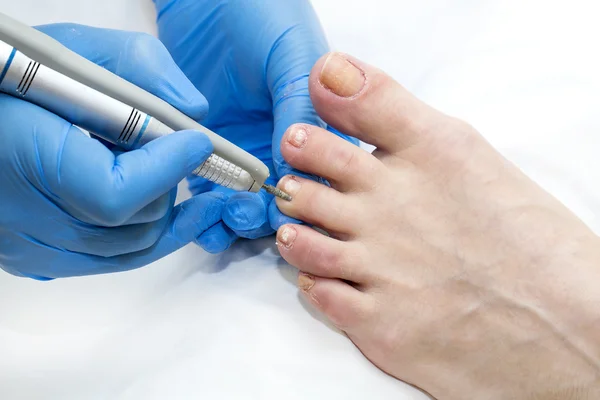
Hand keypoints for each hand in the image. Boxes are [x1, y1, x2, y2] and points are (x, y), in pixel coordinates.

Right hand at [0, 24, 224, 279]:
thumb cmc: (11, 74)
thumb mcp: (73, 49)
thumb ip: (137, 65)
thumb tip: (192, 109)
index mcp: (25, 161)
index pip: (116, 194)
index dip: (167, 169)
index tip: (197, 142)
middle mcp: (26, 221)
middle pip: (134, 226)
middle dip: (169, 185)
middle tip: (183, 152)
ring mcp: (32, 247)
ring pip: (130, 250)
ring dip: (161, 210)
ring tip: (172, 174)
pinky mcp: (37, 258)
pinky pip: (109, 260)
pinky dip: (140, 230)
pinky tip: (154, 201)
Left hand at [153, 0, 357, 252]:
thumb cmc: (262, 14)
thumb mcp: (291, 55)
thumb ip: (298, 107)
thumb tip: (295, 168)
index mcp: (313, 129)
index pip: (320, 181)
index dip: (308, 203)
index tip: (286, 207)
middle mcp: (279, 148)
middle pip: (282, 204)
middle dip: (266, 218)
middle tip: (247, 213)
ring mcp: (241, 153)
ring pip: (244, 207)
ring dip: (234, 221)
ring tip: (223, 215)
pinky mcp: (203, 154)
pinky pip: (207, 194)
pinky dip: (204, 212)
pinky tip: (201, 213)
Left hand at [274, 53, 599, 398]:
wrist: (568, 324)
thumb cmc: (524, 237)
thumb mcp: (464, 150)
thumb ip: (391, 109)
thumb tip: (329, 70)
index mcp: (420, 159)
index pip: (333, 129)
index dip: (306, 134)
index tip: (300, 138)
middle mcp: (392, 211)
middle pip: (306, 188)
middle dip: (293, 185)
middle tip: (295, 187)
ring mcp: (382, 269)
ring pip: (302, 243)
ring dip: (296, 235)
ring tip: (299, 231)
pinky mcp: (380, 324)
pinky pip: (321, 298)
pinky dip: (315, 285)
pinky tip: (324, 279)